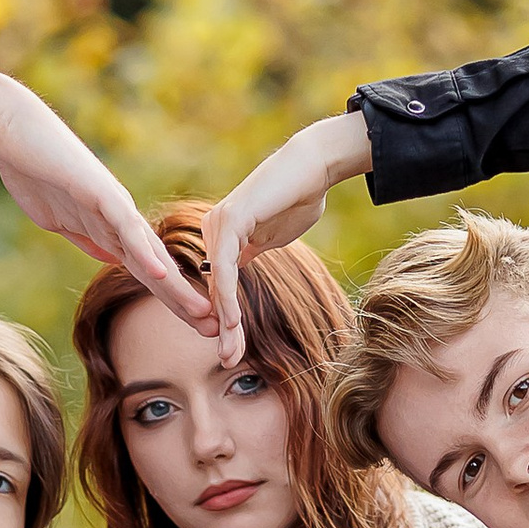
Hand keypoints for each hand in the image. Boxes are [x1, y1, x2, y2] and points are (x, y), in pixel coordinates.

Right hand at [0, 68, 199, 324]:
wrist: (13, 129)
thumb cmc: (32, 169)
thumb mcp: (62, 219)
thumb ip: (88, 238)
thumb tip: (111, 259)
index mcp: (110, 228)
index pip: (148, 273)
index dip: (173, 301)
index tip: (197, 326)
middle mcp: (120, 218)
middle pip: (159, 269)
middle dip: (187, 302)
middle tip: (217, 330)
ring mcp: (112, 205)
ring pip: (150, 253)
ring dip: (176, 286)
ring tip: (203, 313)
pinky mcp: (98, 193)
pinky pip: (124, 228)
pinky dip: (142, 252)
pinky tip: (159, 275)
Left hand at [202, 109, 373, 363]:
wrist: (314, 167)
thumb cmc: (300, 197)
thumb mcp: (272, 237)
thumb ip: (252, 254)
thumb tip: (237, 272)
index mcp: (222, 236)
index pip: (223, 287)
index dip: (229, 320)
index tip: (235, 350)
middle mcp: (214, 230)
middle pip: (217, 289)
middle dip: (224, 329)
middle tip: (228, 360)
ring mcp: (218, 225)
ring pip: (219, 283)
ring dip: (225, 320)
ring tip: (230, 351)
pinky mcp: (229, 221)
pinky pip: (226, 267)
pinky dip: (229, 296)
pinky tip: (232, 321)